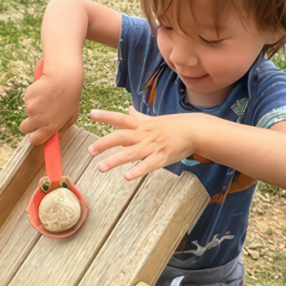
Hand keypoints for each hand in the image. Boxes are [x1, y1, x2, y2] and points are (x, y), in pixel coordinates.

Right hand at [19, 64, 82, 144]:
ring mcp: (31, 108)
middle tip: (38, 116)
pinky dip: (33, 98)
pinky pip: (27, 101)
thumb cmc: (70, 96)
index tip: (38, 133)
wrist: (63, 77)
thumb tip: (57, 136)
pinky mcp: (27, 97)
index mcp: (50, 127)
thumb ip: (63, 128)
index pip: (35, 140)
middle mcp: (38, 120)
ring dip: (34, 108)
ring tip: (47, 99)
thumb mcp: (72, 116)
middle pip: (24, 129)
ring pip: (28, 112)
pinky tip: (43, 92)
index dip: (35, 137)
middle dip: (29, 125)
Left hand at [88, 107, 204, 179]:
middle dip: (105, 143)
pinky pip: (148, 165)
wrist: (195, 130)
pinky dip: (137, 170)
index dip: (106, 116)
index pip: (121, 119)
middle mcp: (144, 135)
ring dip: (115, 160)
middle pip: (122, 137)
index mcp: (141, 125)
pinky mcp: (162, 158)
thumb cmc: (172, 126)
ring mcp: (153, 147)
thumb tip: (128, 108)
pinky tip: (126, 176)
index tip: (91, 114)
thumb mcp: (153, 120)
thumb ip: (138, 116)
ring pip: (131, 153)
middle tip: (90, 150)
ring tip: (100, 168)